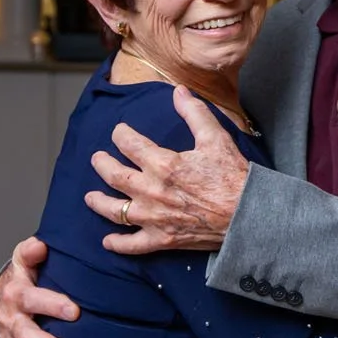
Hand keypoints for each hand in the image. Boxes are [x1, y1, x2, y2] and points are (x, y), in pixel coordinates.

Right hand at [0, 235, 80, 337]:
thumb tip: (41, 245)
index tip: (75, 312)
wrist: (3, 295)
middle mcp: (9, 319)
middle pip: (26, 337)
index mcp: (16, 293)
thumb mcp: (26, 258)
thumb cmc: (26, 275)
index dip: (52, 305)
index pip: (32, 299)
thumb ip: (31, 252)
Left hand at [86, 85, 250, 254]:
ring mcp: (154, 218)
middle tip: (97, 158)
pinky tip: (108, 241)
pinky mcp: (162, 239)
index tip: (119, 132)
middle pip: (115, 176)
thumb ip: (194, 113)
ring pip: (116, 211)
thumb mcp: (216, 138)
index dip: (121, 135)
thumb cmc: (232, 177)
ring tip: (90, 197)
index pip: (130, 144)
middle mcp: (152, 191)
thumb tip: (178, 91)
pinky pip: (133, 245)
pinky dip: (118, 244)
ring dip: (99, 203)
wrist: (246, 215)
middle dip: (102, 164)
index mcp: (164, 164)